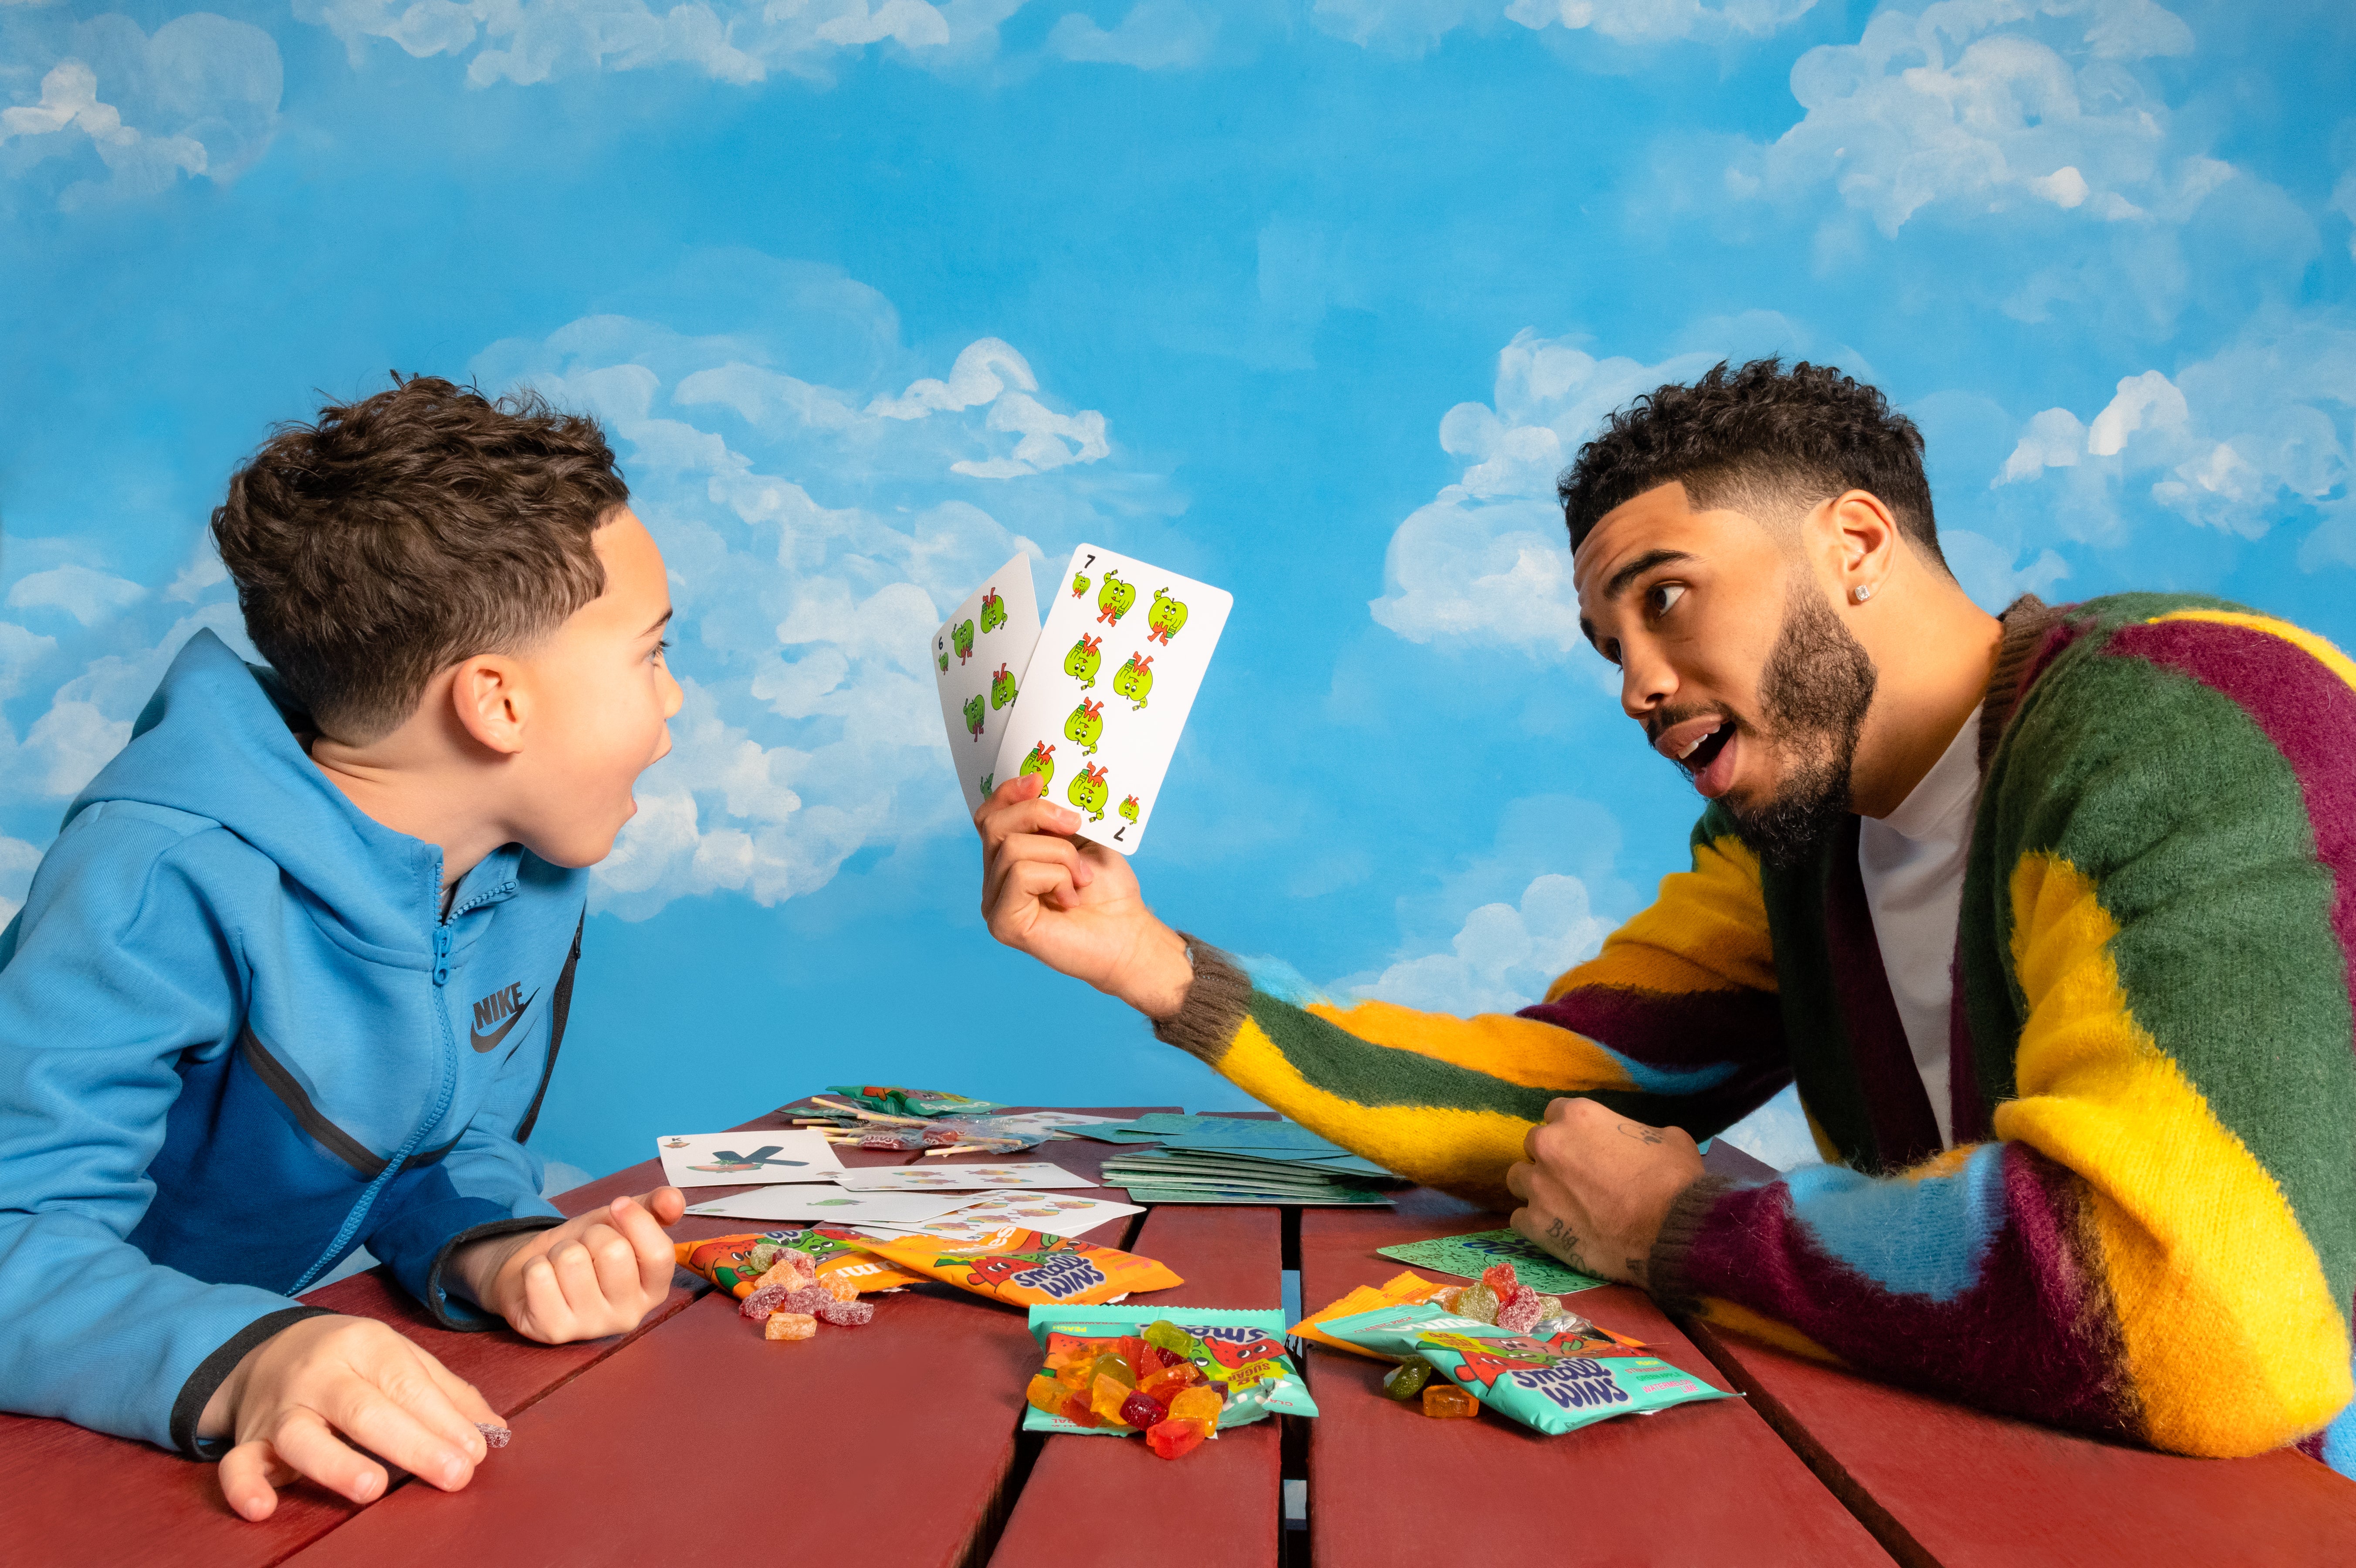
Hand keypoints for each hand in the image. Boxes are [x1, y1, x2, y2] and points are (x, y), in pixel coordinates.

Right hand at [201, 1314, 499, 1520]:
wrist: (271, 1348)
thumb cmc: (354, 1361)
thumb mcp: (402, 1358)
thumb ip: (447, 1393)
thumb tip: (494, 1431)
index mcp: (365, 1345)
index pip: (407, 1383)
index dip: (443, 1419)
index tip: (475, 1453)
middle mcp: (320, 1374)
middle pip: (364, 1409)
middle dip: (412, 1444)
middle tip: (453, 1474)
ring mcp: (281, 1408)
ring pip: (301, 1436)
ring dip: (335, 1464)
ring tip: (372, 1488)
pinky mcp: (249, 1439)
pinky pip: (238, 1463)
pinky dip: (245, 1486)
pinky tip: (264, 1508)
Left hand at [455, 1188, 685, 1342]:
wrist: (535, 1276)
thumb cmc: (586, 1250)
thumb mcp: (621, 1223)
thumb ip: (654, 1207)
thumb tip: (674, 1200)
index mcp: (653, 1290)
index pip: (660, 1254)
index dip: (637, 1220)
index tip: (618, 1205)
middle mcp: (629, 1315)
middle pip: (614, 1251)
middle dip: (591, 1234)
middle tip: (585, 1247)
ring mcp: (591, 1328)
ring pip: (572, 1259)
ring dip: (561, 1249)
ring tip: (562, 1264)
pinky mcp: (554, 1332)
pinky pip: (540, 1276)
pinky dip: (536, 1265)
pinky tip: (543, 1280)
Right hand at [975, 773, 1192, 1016]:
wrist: (1129, 934)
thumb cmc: (1108, 890)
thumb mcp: (1082, 838)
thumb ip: (1054, 814)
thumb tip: (1037, 781)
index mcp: (1008, 859)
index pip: (988, 816)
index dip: (1008, 793)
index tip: (1039, 781)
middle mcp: (994, 882)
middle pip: (994, 825)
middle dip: (1040, 815)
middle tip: (1076, 828)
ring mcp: (994, 904)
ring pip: (1012, 848)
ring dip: (1060, 855)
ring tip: (1081, 878)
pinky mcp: (1003, 924)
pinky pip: (1020, 875)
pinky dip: (1055, 878)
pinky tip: (1070, 898)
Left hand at [1504, 1098, 1703, 1288]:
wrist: (1672, 1230)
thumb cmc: (1675, 1180)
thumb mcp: (1667, 1138)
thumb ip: (1638, 1133)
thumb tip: (1640, 1141)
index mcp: (1578, 1116)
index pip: (1555, 1112)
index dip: (1570, 1131)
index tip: (1583, 1147)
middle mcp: (1549, 1145)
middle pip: (1534, 1144)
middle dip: (1551, 1158)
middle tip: (1575, 1178)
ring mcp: (1538, 1185)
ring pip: (1518, 1178)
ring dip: (1536, 1187)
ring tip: (1561, 1205)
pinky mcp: (1536, 1224)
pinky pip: (1519, 1218)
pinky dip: (1535, 1223)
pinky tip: (1557, 1231)